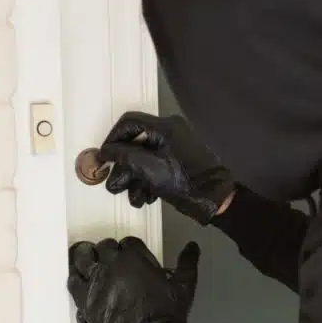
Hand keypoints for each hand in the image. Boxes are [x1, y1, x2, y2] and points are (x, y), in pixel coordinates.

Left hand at [67, 237, 201, 322]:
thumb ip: (187, 263)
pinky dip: (76, 278)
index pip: (128, 242)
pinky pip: (73, 281)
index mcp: (134, 258)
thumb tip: (192, 246)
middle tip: (115, 264)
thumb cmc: (168, 315)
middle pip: (104, 247)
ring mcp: (95, 282)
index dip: (131, 249)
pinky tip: (82, 281)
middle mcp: (112, 265)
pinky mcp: (84, 300)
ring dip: (89, 259)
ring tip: (94, 266)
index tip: (133, 259)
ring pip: (84, 258)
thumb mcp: (184, 286)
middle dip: (110, 253)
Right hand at [99, 112, 234, 224]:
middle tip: (117, 185)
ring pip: (145, 158)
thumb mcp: (149, 169)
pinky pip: (156, 165)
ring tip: (136, 198)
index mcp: (165, 126)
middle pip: (136, 144)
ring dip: (136, 179)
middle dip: (125, 168)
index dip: (112, 139)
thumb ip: (124, 156)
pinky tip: (147, 197)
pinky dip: (149, 180)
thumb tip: (106, 150)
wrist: (216, 200)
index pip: (129, 122)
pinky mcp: (179, 160)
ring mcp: (176, 146)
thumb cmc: (185, 182)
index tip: (105, 157)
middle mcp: (171, 131)